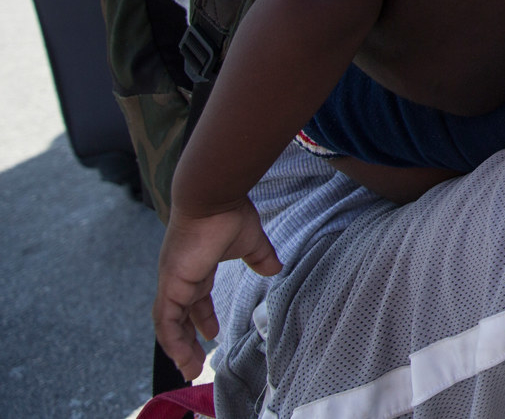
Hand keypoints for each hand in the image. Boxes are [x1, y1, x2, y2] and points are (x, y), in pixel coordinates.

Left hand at [155, 198, 281, 380]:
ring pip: (168, 324)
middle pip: (178, 317)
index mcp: (195, 267)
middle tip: (194, 364)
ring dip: (178, 348)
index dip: (201, 318)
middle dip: (185, 341)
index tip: (210, 334)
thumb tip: (275, 268)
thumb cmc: (229, 213)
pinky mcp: (172, 285)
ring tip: (189, 370)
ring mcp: (172, 282)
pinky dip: (172, 340)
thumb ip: (260, 256)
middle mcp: (178, 277)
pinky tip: (181, 356)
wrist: (213, 197)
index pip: (194, 299)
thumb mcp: (250, 241)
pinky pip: (166, 321)